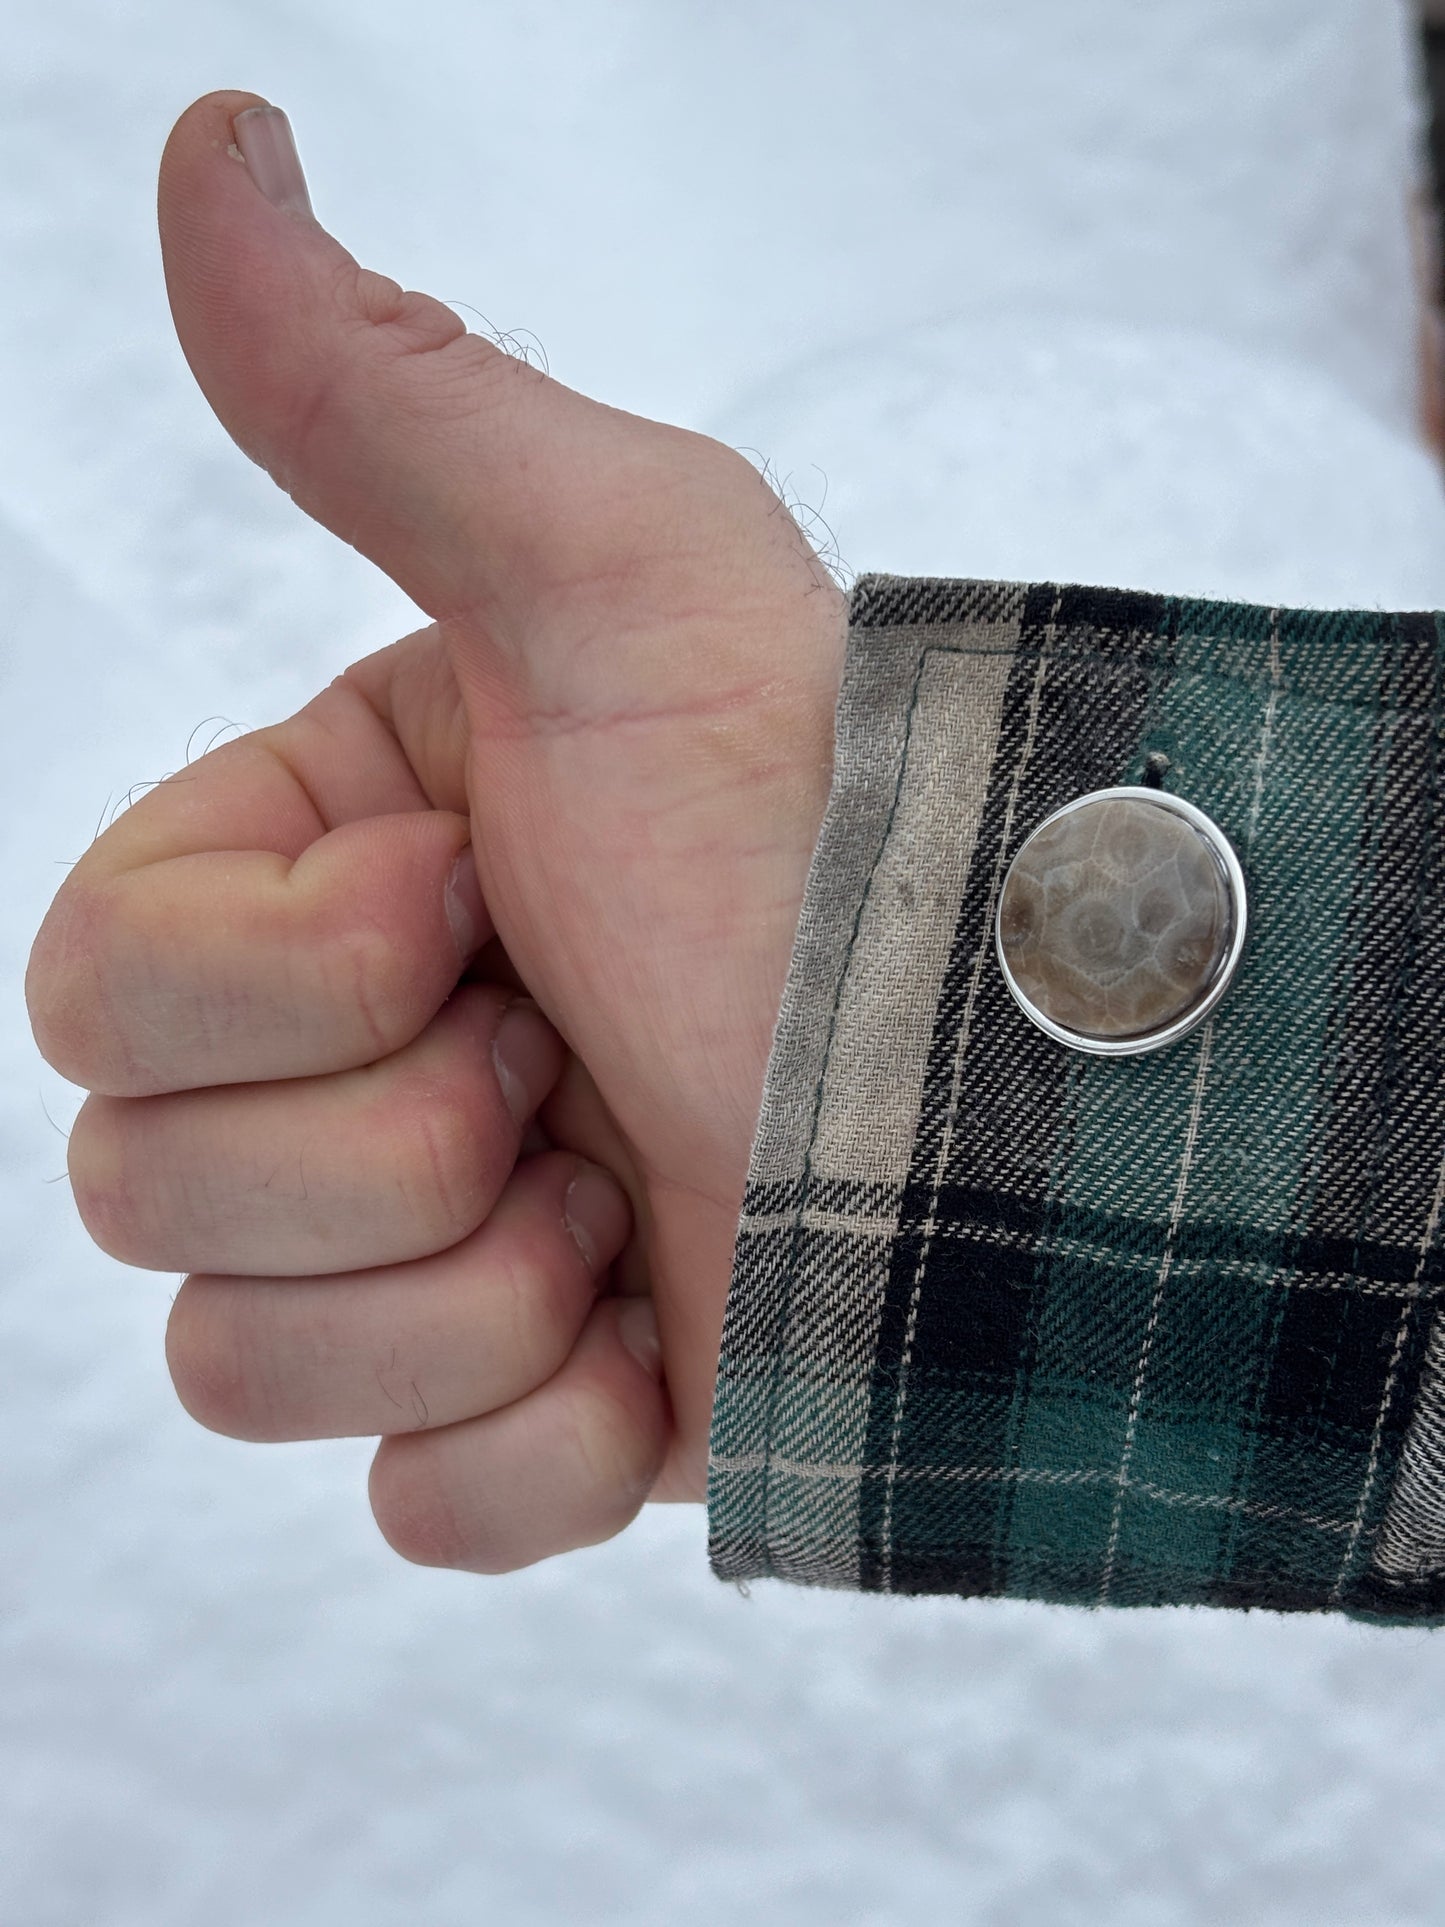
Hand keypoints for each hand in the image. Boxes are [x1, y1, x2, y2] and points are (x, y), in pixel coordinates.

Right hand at [25, 92, 845, 1570]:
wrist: (1022, 1105)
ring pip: (246, 1373)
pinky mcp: (525, 1426)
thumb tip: (209, 145)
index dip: (273, 984)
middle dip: (395, 1143)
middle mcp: (350, 1067)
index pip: (87, 995)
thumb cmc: (825, 832)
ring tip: (633, 1192)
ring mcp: (429, 1259)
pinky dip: (557, 1444)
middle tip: (574, 1061)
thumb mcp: (614, 582)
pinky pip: (415, 1514)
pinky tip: (669, 1336)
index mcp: (321, 883)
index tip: (482, 909)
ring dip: (479, 1293)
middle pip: (144, 1198)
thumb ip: (386, 399)